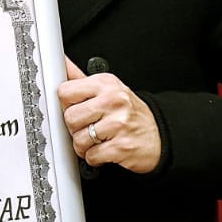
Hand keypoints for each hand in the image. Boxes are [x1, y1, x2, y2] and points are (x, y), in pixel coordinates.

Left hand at [57, 57, 160, 173]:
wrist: (159, 135)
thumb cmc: (130, 113)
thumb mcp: (108, 89)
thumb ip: (81, 79)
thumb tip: (62, 63)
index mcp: (105, 83)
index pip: (65, 92)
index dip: (67, 105)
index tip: (76, 109)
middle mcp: (113, 100)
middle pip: (70, 117)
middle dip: (75, 128)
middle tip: (88, 127)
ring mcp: (119, 123)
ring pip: (78, 139)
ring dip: (84, 146)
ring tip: (97, 140)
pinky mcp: (122, 146)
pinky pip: (91, 155)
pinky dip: (94, 158)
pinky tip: (104, 150)